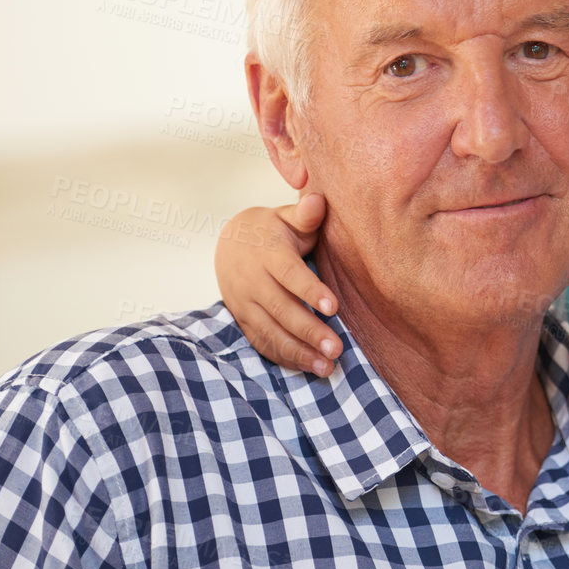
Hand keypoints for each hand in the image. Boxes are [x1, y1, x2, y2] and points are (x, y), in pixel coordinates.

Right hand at [214, 194, 341, 374]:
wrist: (231, 243)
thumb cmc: (273, 231)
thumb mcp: (287, 217)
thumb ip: (305, 214)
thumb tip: (318, 200)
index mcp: (268, 253)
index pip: (290, 274)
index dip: (310, 291)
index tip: (334, 308)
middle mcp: (252, 280)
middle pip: (281, 309)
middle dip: (309, 331)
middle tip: (337, 349)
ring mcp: (244, 303)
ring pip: (270, 331)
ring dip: (298, 351)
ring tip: (328, 367)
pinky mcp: (243, 320)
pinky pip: (262, 342)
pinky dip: (284, 357)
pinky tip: (309, 368)